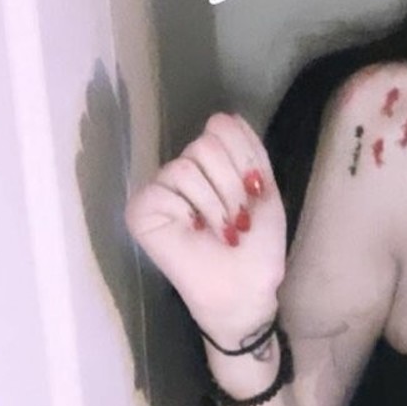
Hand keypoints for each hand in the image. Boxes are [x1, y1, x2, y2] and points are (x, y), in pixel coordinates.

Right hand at [125, 112, 285, 340]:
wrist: (246, 289)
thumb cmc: (256, 247)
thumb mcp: (264, 192)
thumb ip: (250, 152)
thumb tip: (228, 116)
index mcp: (212, 164)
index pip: (222, 126)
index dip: (244, 158)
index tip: (256, 192)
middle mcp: (183, 171)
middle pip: (206, 145)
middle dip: (233, 186)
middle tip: (239, 220)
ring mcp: (159, 189)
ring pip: (188, 166)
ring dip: (218, 204)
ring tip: (223, 232)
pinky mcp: (141, 210)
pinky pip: (166, 188)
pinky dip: (192, 211)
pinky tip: (196, 233)